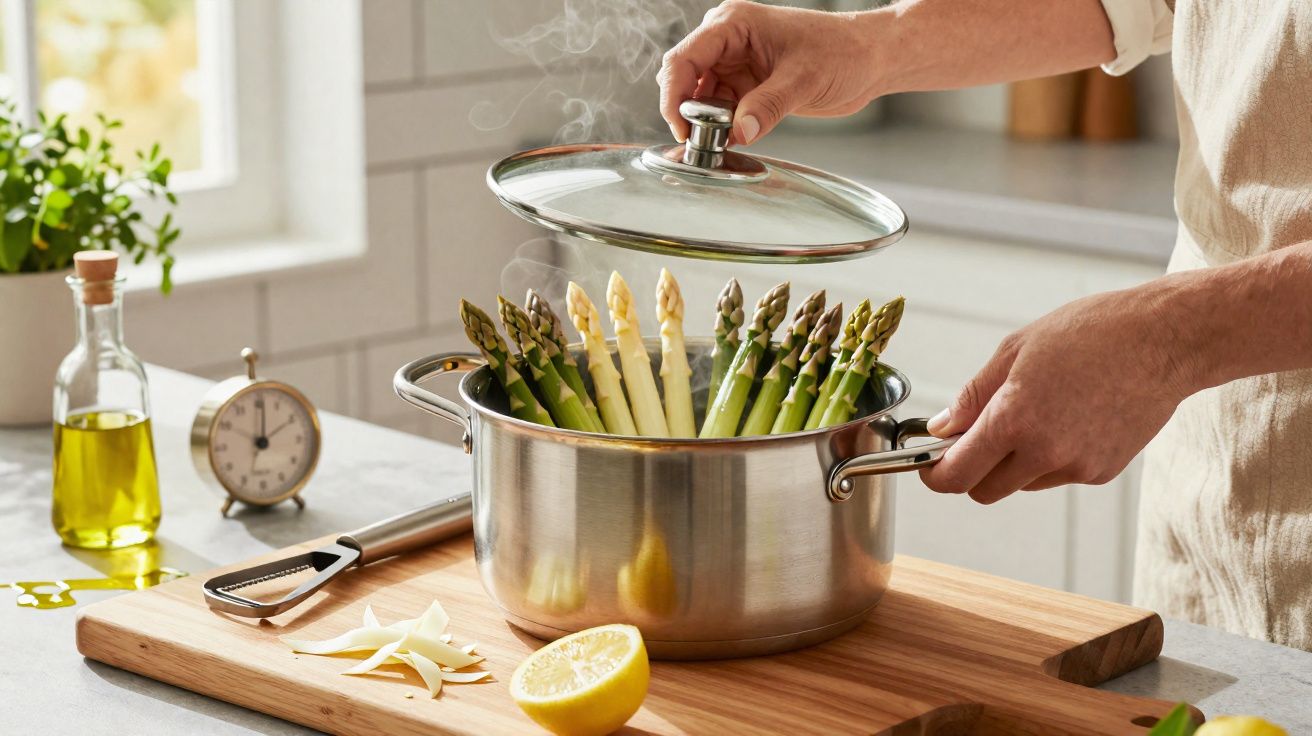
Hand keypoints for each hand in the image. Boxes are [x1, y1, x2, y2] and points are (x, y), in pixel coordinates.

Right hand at [657, 1, 883, 144]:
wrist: (870, 60)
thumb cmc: (842, 50)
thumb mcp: (804, 79)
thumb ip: (768, 106)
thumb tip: (738, 132)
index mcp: (733, 24)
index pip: (683, 59)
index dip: (674, 96)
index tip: (682, 129)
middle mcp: (727, 42)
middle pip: (684, 79)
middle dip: (688, 112)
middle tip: (703, 141)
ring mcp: (734, 65)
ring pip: (699, 99)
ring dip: (704, 124)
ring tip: (720, 144)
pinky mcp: (746, 87)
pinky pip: (719, 111)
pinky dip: (721, 129)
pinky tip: (733, 140)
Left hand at [918, 286, 1199, 503]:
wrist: (1165, 341)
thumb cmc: (1092, 334)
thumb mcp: (1015, 350)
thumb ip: (973, 396)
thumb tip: (943, 426)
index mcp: (1014, 420)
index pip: (957, 475)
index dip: (934, 475)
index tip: (929, 465)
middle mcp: (1044, 452)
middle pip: (984, 491)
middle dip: (970, 472)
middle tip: (971, 439)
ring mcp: (1076, 467)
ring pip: (1021, 484)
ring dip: (1012, 463)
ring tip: (1034, 413)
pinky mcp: (1102, 472)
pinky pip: (1057, 475)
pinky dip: (1048, 458)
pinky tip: (1068, 418)